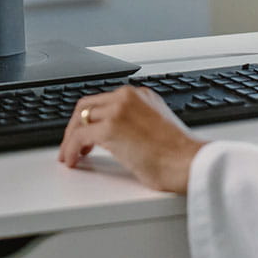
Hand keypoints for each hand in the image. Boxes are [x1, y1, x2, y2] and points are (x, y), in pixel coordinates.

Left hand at [57, 85, 204, 192]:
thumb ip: (138, 123)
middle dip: (75, 126)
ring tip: (70, 155)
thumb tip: (119, 138)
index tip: (86, 133)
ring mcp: (117, 110)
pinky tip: (72, 161)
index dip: (90, 118)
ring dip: (70, 139)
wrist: (188, 162)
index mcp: (140, 95)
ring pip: (80, 119)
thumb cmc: (179, 155)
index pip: (104, 100)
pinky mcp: (110, 128)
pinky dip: (70, 149)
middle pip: (87, 105)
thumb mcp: (157, 128)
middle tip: (72, 145)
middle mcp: (127, 97)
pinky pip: (78, 137)